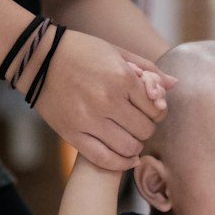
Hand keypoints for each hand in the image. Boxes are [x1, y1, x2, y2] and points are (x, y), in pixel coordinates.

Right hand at [30, 30, 172, 169]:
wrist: (39, 59)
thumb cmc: (81, 51)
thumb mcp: (116, 52)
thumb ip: (147, 70)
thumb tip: (174, 85)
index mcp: (121, 77)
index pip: (156, 108)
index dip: (157, 112)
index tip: (151, 110)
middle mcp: (108, 101)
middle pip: (145, 130)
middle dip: (146, 129)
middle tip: (139, 124)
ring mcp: (89, 120)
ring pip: (129, 147)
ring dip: (135, 146)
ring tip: (130, 138)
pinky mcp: (73, 134)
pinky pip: (105, 159)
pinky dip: (121, 163)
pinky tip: (127, 158)